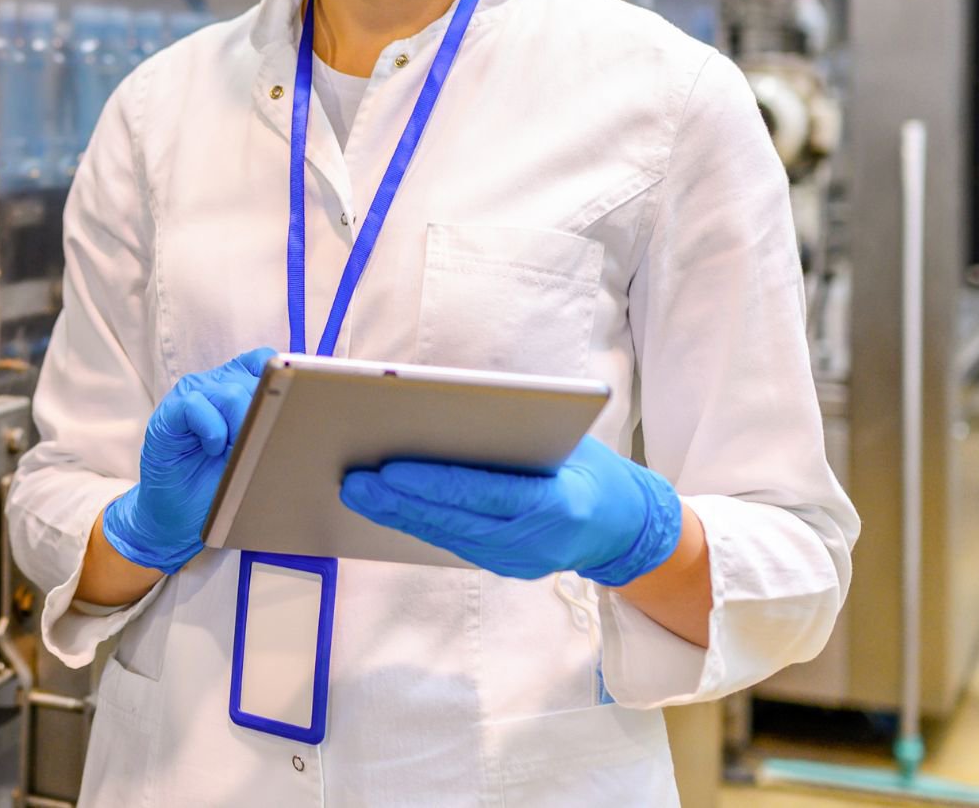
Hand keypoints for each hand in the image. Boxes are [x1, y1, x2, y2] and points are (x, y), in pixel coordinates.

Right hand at [100, 348, 275, 572]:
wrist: (182, 513)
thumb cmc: (223, 483)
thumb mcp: (256, 453)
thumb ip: (272, 429)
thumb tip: (298, 420)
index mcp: (239, 386)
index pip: (264, 362)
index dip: (278, 381)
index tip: (289, 407)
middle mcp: (216, 384)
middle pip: (251, 381)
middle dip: (262, 415)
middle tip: (258, 446)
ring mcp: (192, 395)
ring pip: (228, 393)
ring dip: (239, 427)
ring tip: (234, 453)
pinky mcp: (169, 412)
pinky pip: (194, 405)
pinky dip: (212, 430)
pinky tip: (213, 449)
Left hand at [339, 435, 681, 586]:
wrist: (625, 526)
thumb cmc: (594, 469)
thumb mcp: (569, 442)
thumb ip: (518, 433)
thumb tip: (444, 411)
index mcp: (560, 506)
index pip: (486, 493)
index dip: (435, 483)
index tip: (389, 467)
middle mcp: (537, 542)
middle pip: (456, 520)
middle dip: (399, 501)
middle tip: (353, 480)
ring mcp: (520, 562)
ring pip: (447, 536)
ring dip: (398, 514)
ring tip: (357, 491)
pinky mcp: (505, 567)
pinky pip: (453, 544)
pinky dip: (418, 524)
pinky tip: (386, 507)